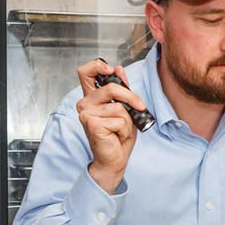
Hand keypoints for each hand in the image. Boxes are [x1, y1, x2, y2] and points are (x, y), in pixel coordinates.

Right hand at [75, 58, 147, 192]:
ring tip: (120, 129)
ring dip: (127, 120)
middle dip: (130, 97)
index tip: (112, 70)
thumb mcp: (124, 108)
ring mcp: (86, 113)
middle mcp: (85, 103)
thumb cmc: (118, 136)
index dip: (98, 66)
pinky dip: (124, 129)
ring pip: (118, 107)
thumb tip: (119, 69)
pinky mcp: (92, 124)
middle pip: (111, 87)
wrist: (115, 159)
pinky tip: (116, 136)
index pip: (86, 72)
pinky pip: (118, 119)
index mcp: (91, 97)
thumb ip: (121, 89)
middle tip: (139, 107)